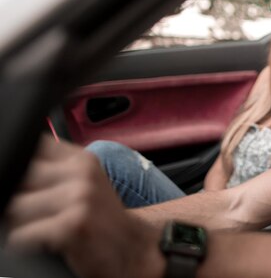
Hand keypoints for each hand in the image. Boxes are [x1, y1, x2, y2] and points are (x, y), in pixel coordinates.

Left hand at [4, 138, 162, 277]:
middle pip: (19, 177)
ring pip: (15, 207)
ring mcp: (79, 197)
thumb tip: (14, 170)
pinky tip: (48, 241)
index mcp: (81, 159)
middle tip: (40, 214)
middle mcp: (82, 172)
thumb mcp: (85, 182)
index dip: (23, 168)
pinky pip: (21, 234)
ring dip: (21, 223)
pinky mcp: (72, 224)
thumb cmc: (101, 219)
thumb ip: (54, 169)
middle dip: (19, 198)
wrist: (133, 247)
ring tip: (44, 228)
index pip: (32, 146)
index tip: (30, 186)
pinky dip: (26, 242)